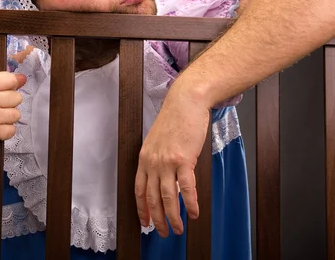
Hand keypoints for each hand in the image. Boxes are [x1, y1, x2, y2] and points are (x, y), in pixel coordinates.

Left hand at [134, 77, 210, 236]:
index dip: (141, 209)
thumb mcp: (158, 140)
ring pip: (168, 197)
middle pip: (152, 198)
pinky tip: (195, 213)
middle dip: (157, 219)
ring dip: (173, 217)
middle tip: (163, 233)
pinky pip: (186, 188)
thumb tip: (163, 176)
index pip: (139, 190)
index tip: (144, 223)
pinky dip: (191, 203)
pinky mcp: (184, 159)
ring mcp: (167, 162)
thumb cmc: (174, 119)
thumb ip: (157, 158)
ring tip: (178, 229)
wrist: (185, 102)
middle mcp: (153, 162)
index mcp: (144, 158)